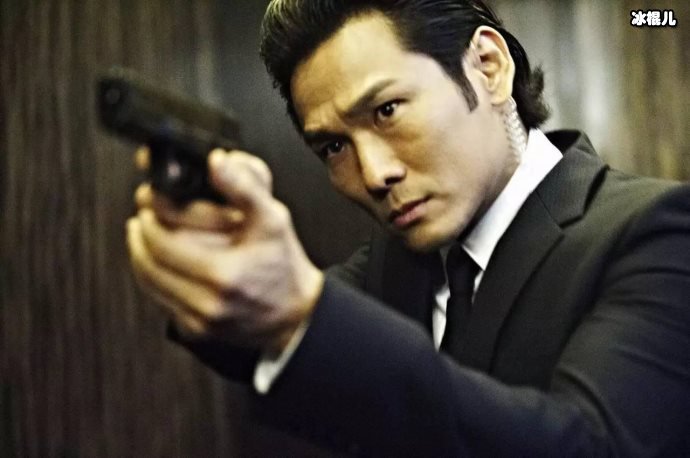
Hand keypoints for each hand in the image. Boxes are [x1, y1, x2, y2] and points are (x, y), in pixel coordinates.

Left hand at [126, 149, 323, 352]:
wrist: (295, 313)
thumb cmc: (283, 263)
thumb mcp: (273, 217)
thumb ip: (246, 185)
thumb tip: (217, 161)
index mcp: (224, 274)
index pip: (164, 241)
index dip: (152, 214)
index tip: (150, 197)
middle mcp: (209, 301)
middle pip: (150, 260)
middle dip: (142, 232)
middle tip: (143, 212)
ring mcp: (200, 320)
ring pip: (150, 281)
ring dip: (142, 253)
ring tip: (143, 232)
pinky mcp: (195, 331)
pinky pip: (161, 299)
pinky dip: (155, 275)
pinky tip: (161, 259)